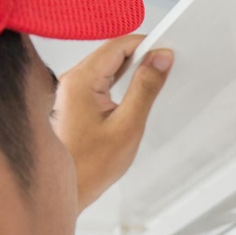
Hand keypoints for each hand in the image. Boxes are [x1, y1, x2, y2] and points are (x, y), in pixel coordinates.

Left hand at [52, 35, 172, 212]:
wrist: (67, 190)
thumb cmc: (90, 165)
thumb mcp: (128, 125)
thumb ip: (145, 87)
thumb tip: (160, 58)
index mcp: (80, 81)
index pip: (117, 46)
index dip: (145, 44)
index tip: (167, 51)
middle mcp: (71, 80)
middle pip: (111, 53)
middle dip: (140, 54)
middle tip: (166, 64)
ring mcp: (70, 91)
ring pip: (106, 66)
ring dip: (131, 68)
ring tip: (154, 78)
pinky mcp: (74, 102)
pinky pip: (100, 80)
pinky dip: (120, 81)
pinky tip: (134, 91)